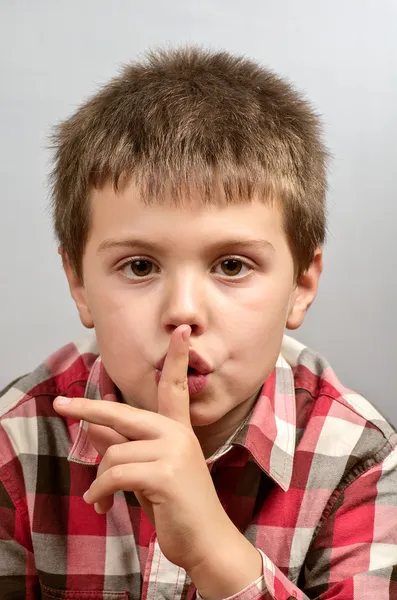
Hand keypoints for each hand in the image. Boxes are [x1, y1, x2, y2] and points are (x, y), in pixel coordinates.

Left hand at [53, 325, 236, 573]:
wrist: (207, 542)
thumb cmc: (178, 508)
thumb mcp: (147, 474)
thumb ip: (125, 448)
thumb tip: (95, 426)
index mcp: (178, 431)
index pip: (175, 388)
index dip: (177, 358)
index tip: (181, 331)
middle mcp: (178, 434)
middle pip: (123, 413)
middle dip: (88, 407)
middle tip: (60, 404)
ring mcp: (174, 451)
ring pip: (114, 452)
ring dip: (100, 480)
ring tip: (101, 498)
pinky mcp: (166, 473)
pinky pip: (115, 474)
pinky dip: (100, 491)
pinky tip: (101, 505)